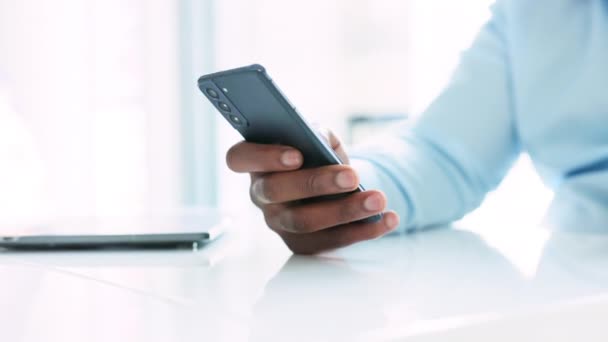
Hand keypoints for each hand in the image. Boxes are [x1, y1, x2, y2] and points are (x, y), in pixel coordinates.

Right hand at [226, 129, 399, 253]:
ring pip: (305, 221)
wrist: (332, 182)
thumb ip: (317, 134)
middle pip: (277, 192)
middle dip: (316, 184)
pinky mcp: (300, 244)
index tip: (297, 155)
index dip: (264, 157)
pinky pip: (329, 242)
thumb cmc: (317, 152)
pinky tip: (387, 220)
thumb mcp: (317, 136)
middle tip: (352, 177)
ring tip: (377, 199)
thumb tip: (322, 142)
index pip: (239, 158)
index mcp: (254, 161)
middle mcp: (260, 194)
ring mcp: (278, 222)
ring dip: (345, 211)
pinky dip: (362, 231)